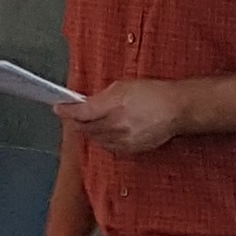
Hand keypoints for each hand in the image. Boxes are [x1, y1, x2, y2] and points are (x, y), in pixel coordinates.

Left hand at [58, 81, 188, 155]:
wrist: (177, 109)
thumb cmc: (154, 92)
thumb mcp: (124, 86)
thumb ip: (102, 97)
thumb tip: (87, 103)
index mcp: (114, 106)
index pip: (82, 112)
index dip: (67, 111)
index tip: (58, 108)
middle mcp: (117, 125)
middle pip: (86, 128)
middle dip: (76, 122)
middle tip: (72, 115)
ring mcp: (124, 140)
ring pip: (97, 139)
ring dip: (89, 131)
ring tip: (88, 123)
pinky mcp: (132, 149)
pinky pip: (110, 147)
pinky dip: (103, 140)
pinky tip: (105, 133)